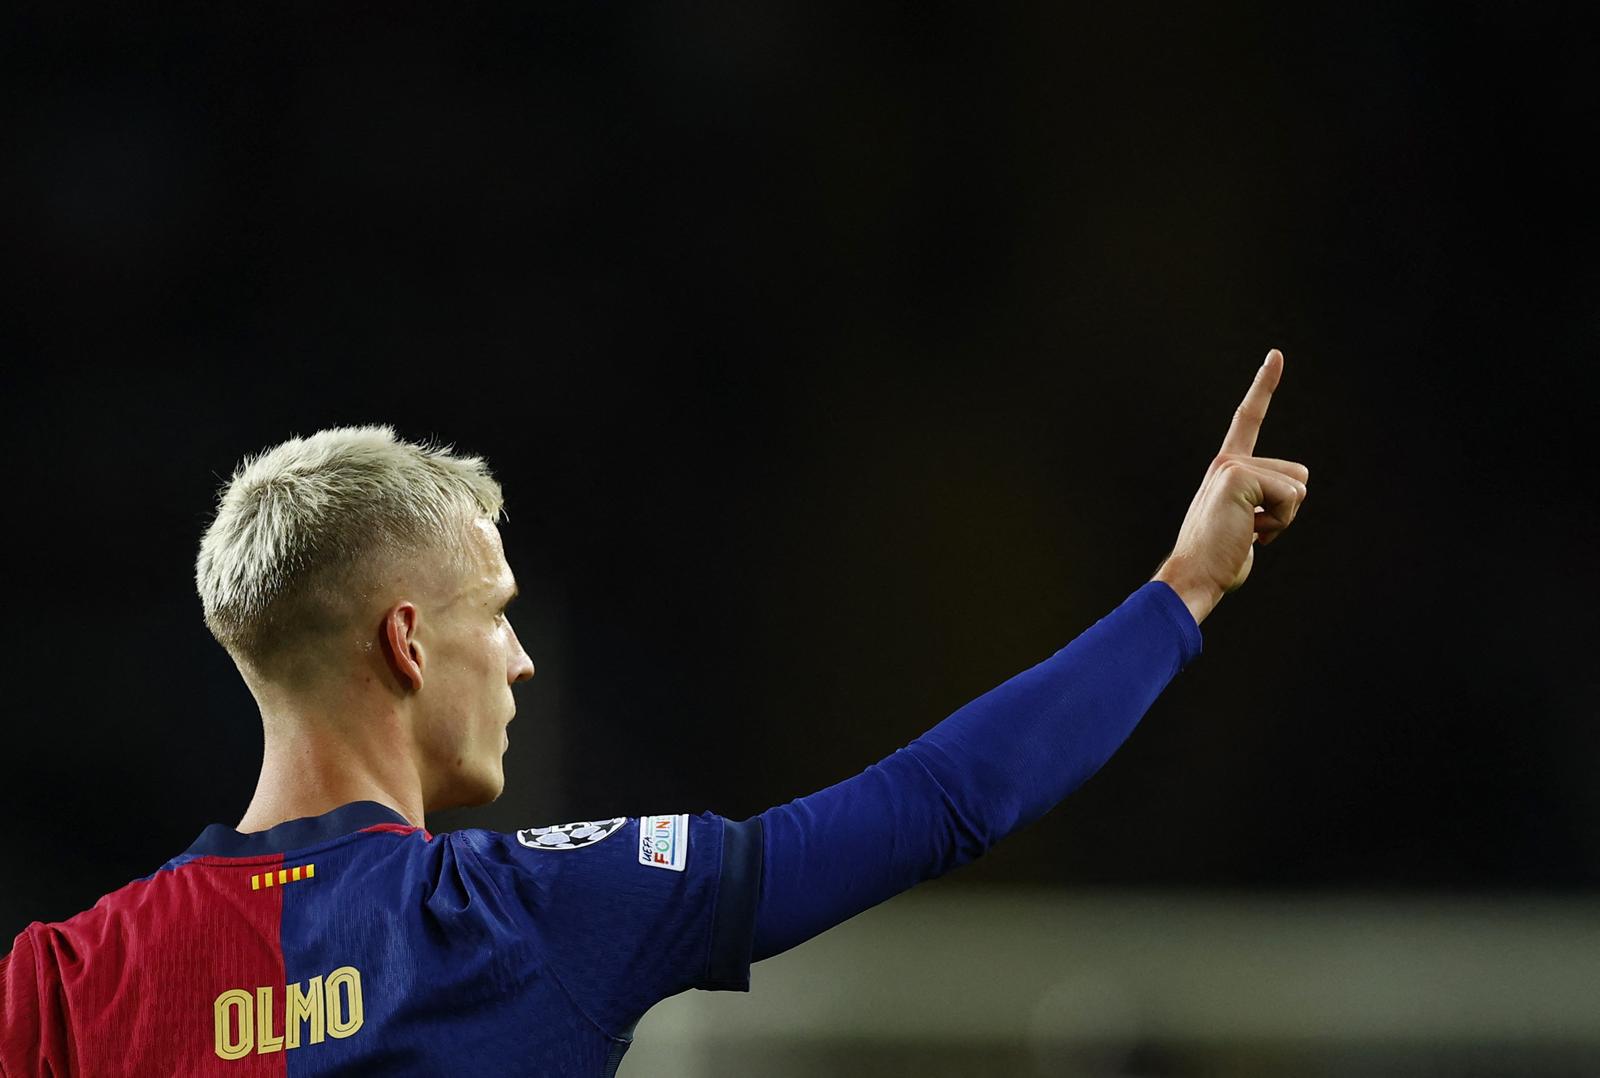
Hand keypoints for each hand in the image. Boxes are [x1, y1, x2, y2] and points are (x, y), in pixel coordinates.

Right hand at [1153, 349, 1308, 624]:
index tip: (1276, 355)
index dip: (1264, 387)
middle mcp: (1227, 461)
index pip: (1248, 421)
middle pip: (1298, 475)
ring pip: (1297, 488)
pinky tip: (1248, 534)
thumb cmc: (1217, 562)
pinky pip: (1290, 498)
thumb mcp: (1244, 530)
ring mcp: (1231, 466)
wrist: (1192, 577)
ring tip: (1246, 534)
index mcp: (1226, 470)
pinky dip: (1278, 524)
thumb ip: (1260, 512)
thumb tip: (1273, 513)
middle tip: (1248, 531)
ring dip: (1283, 520)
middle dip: (1287, 511)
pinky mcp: (1239, 476)